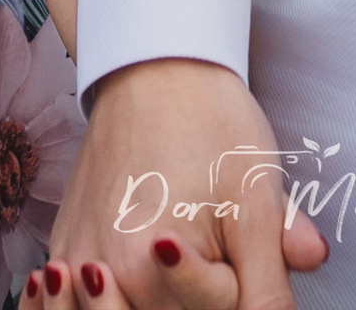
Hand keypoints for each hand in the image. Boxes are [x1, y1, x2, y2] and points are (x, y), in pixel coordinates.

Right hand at [50, 60, 329, 309]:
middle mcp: (107, 274)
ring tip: (158, 256)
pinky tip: (110, 281)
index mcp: (156, 268)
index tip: (232, 251)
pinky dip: (93, 304)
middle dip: (194, 299)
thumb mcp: (258, 200)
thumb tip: (292, 298)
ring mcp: (78, 262)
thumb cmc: (210, 125)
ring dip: (138, 305)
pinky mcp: (63, 247)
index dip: (234, 287)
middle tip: (202, 249)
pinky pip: (74, 304)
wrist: (155, 69)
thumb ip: (273, 275)